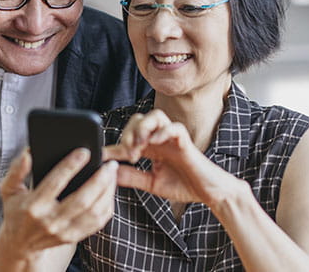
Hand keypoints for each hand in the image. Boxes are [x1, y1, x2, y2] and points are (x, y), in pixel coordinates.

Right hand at [0, 148, 117, 270]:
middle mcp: (49, 221)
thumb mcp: (8, 189)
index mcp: (33, 206)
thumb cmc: (16, 211)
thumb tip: (28, 154)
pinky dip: (107, 205)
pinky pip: (97, 223)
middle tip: (109, 164)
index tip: (85, 152)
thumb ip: (17, 170)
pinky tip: (109, 191)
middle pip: (81, 199)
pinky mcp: (73, 237)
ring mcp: (63, 232)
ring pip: (94, 212)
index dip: (71, 166)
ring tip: (112, 174)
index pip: (55, 183)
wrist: (19, 245)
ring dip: (107, 191)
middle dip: (99, 179)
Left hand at [103, 109, 242, 206]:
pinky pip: (175, 128)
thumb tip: (109, 174)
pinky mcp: (186, 142)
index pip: (127, 138)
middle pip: (137, 119)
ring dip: (143, 128)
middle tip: (129, 153)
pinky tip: (155, 143)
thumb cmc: (184, 185)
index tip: (100, 156)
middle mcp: (159, 139)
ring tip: (139, 145)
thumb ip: (132, 177)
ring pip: (155, 116)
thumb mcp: (151, 183)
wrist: (209, 193)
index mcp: (150, 147)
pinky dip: (164, 132)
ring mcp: (172, 139)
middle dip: (128, 134)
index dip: (112, 146)